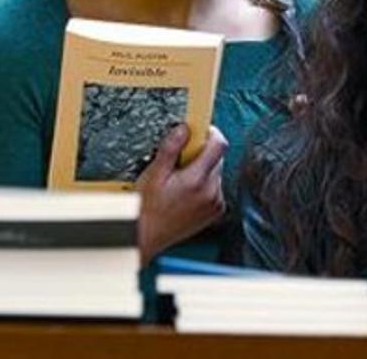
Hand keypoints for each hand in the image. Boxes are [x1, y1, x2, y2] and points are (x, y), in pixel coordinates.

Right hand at [135, 124, 227, 263]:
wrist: (148, 236)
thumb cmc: (147, 208)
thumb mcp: (154, 173)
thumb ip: (171, 149)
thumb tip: (184, 129)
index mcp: (197, 180)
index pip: (219, 145)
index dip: (211, 132)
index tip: (200, 129)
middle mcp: (212, 192)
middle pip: (217, 158)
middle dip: (202, 152)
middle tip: (180, 159)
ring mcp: (215, 204)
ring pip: (216, 172)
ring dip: (202, 169)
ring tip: (180, 179)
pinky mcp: (215, 212)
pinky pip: (215, 188)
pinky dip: (204, 184)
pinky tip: (186, 192)